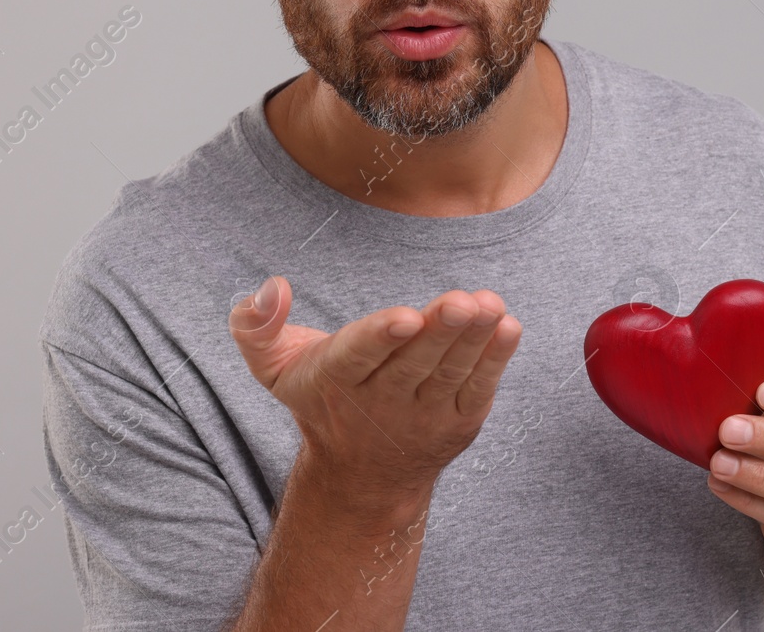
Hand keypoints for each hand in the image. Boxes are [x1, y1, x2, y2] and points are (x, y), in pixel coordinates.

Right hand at [228, 275, 522, 502]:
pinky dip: (496, 361)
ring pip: (450, 374)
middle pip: (414, 363)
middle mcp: (382, 402)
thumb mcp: (274, 368)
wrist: (360, 478)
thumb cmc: (320, 400)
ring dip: (474, 340)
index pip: (360, 356)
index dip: (382, 337)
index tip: (405, 317)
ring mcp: (424, 415)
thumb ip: (256, 325)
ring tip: (490, 305)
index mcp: (337, 380)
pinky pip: (479, 390)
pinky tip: (508, 327)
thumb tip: (272, 286)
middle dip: (440, 332)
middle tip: (462, 301)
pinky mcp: (459, 423)